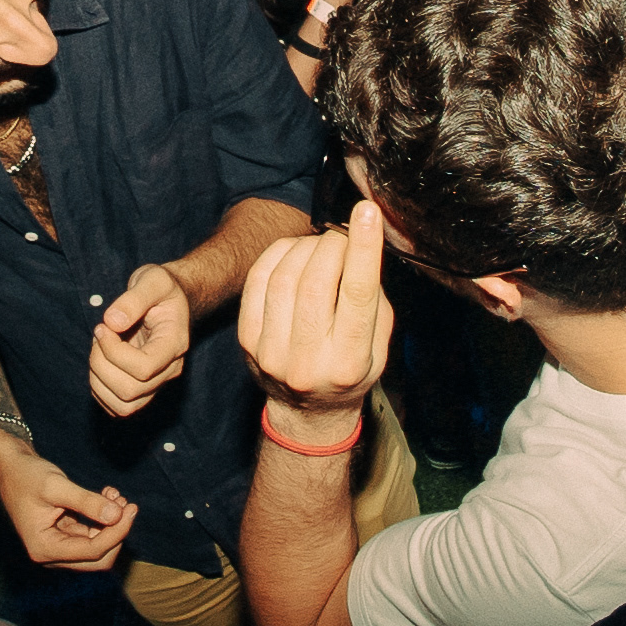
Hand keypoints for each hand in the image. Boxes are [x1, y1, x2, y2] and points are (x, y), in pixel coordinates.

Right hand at [0, 443, 138, 570]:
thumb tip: (117, 515)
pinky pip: (90, 534)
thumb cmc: (26, 475)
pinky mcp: (63, 536)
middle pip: (97, 558)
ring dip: (110, 523)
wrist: (10, 466)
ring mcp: (57, 546)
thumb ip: (87, 502)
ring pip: (96, 546)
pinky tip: (107, 496)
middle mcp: (50, 554)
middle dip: (115, 532)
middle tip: (127, 504)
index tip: (131, 508)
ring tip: (115, 495)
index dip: (116, 532)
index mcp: (44, 548)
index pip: (92, 550)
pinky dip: (102, 518)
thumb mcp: (56, 486)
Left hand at [91, 264, 190, 416]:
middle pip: (129, 390)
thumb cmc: (162, 288)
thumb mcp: (153, 280)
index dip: (114, 352)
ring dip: (98, 381)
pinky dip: (100, 390)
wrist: (168, 299)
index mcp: (175, 344)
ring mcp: (156, 382)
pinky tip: (100, 362)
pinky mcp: (143, 389)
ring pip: (123, 406)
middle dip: (101, 364)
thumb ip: (134, 298)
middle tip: (99, 334)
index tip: (103, 326)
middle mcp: (169, 370)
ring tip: (98, 350)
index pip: (143, 368)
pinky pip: (119, 407)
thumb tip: (112, 322)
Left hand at [238, 201, 391, 430]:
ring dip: (306, 247)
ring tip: (321, 248)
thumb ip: (372, 296)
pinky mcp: (247, 340)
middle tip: (342, 238)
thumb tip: (360, 243)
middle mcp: (307, 362)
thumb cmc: (350, 369)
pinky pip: (258, 279)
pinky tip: (293, 253)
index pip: (357, 294)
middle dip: (332, 245)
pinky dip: (277, 254)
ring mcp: (271, 353)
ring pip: (285, 275)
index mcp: (349, 364)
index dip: (363, 248)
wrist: (308, 413)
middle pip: (317, 281)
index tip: (368, 212)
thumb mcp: (377, 343)